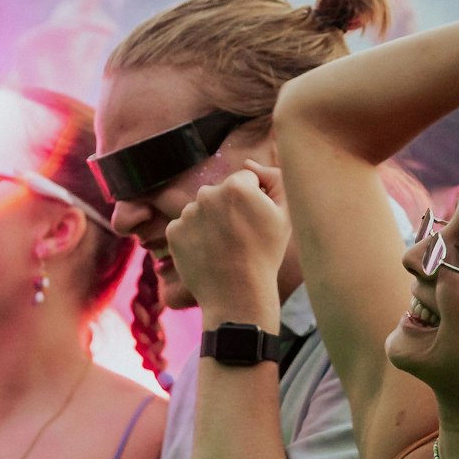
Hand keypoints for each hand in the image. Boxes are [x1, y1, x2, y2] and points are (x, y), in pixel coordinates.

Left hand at [166, 162, 289, 323]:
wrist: (237, 294)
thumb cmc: (266, 255)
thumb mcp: (285, 215)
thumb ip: (276, 180)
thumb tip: (250, 164)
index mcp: (236, 185)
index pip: (245, 180)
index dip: (254, 199)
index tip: (256, 221)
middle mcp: (207, 193)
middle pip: (221, 193)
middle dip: (229, 208)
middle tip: (240, 237)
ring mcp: (187, 213)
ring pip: (202, 210)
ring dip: (211, 222)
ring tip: (224, 247)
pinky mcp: (174, 232)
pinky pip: (187, 227)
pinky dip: (196, 237)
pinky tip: (209, 253)